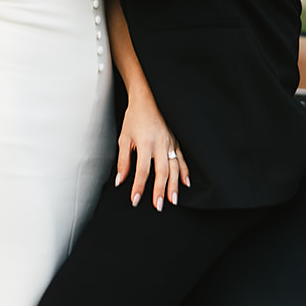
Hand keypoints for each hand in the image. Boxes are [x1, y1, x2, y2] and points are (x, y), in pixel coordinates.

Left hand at [115, 90, 190, 210]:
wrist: (148, 99)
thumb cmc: (134, 118)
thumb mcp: (124, 138)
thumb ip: (123, 161)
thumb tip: (120, 180)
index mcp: (145, 143)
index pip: (141, 171)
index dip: (138, 187)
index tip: (135, 200)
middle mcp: (160, 144)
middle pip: (161, 172)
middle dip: (160, 191)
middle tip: (158, 206)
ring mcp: (170, 143)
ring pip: (174, 168)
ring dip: (174, 186)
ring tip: (173, 200)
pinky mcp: (176, 141)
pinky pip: (182, 159)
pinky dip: (185, 172)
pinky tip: (185, 183)